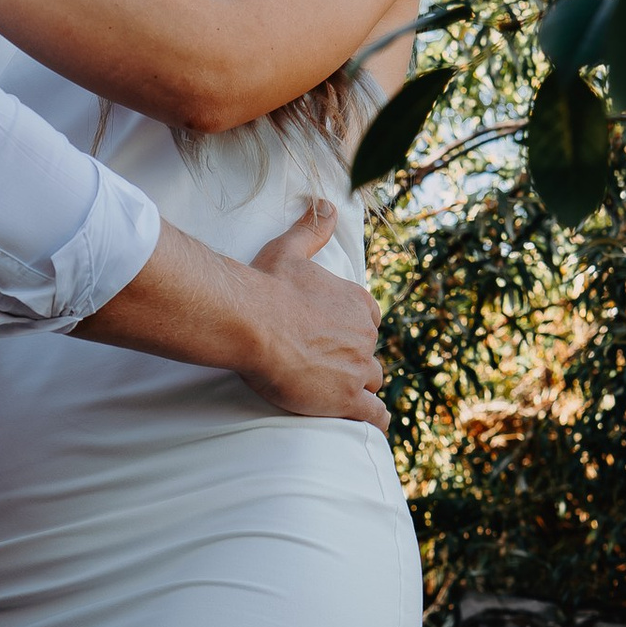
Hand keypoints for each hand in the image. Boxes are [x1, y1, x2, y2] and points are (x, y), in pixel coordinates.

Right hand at [240, 201, 387, 427]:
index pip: (368, 319)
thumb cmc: (267, 286)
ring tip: (340, 395)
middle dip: (353, 359)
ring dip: (359, 386)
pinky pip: (374, 415)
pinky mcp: (348, 398)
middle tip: (325, 366)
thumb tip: (325, 203)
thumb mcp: (289, 250)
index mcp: (357, 302)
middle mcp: (365, 334)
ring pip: (372, 380)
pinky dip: (374, 420)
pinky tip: (369, 422)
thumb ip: (311, 229)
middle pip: (369, 352)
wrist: (251, 322)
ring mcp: (359, 367)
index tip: (334, 337)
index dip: (353, 330)